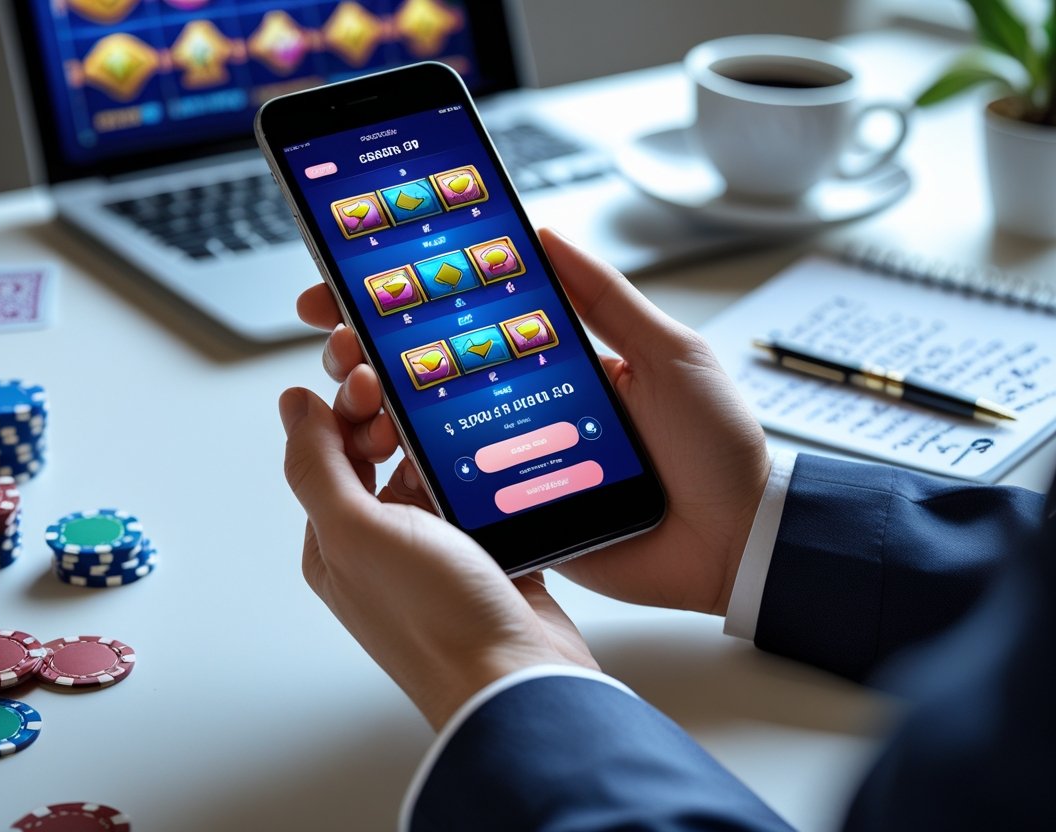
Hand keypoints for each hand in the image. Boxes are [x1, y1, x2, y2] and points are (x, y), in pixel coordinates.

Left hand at [280, 387, 596, 730]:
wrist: (518, 678)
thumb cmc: (434, 620)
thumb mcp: (356, 533)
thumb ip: (318, 466)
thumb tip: (293, 406)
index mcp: (335, 541)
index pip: (328, 452)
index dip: (345, 407)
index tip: (372, 377)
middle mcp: (380, 544)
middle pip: (376, 454)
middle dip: (388, 414)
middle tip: (413, 391)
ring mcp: (435, 548)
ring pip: (429, 468)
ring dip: (437, 439)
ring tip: (455, 418)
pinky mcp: (485, 551)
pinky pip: (476, 491)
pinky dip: (481, 466)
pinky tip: (490, 445)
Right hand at [297, 229, 770, 615]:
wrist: (739, 541)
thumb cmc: (716, 446)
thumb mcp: (668, 353)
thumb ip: (606, 298)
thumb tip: (542, 234)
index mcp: (555, 362)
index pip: (466, 322)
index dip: (407, 301)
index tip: (351, 283)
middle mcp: (525, 408)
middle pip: (430, 376)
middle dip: (371, 354)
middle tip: (339, 342)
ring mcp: (516, 465)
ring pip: (431, 436)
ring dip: (381, 414)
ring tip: (357, 397)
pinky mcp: (518, 517)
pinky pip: (458, 498)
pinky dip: (415, 482)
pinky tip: (380, 460)